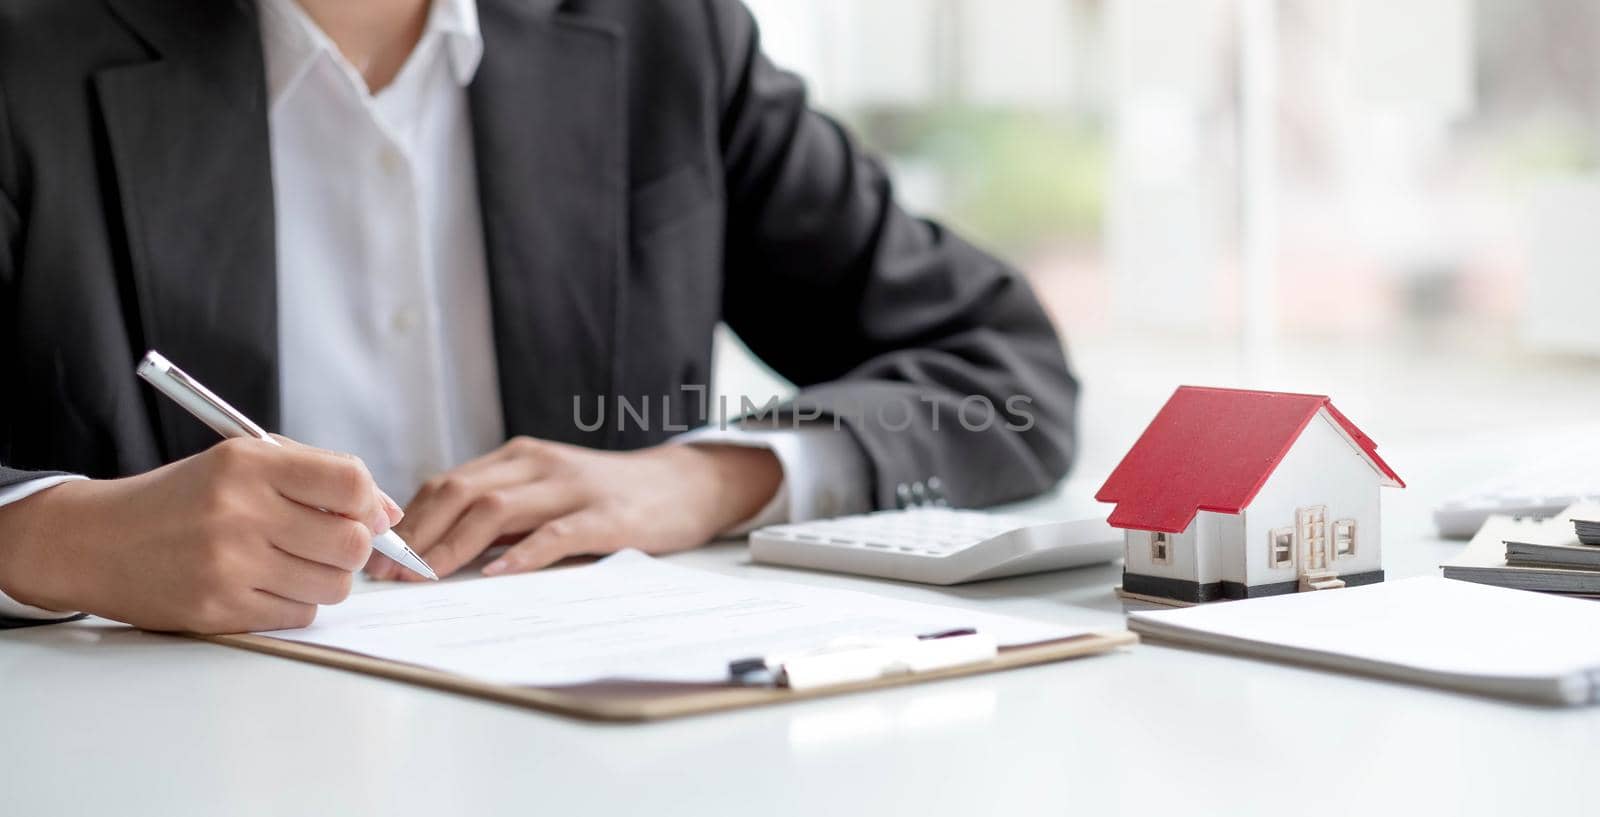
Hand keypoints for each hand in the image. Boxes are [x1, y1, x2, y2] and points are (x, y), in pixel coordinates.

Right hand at [0, 437, 401, 632]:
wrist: (97, 542)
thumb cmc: (183, 498)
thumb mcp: (241, 463)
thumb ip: (319, 477)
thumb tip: (389, 514)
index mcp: (247, 465)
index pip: (349, 481)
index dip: (369, 501)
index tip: (363, 511)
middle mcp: (239, 513)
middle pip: (351, 542)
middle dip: (353, 545)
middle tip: (330, 541)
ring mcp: (229, 566)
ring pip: (334, 585)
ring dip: (327, 577)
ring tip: (293, 562)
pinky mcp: (220, 609)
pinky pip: (299, 614)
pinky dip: (296, 602)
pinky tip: (266, 583)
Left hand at [370, 438, 781, 579]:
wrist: (685, 485)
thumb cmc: (610, 496)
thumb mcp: (549, 491)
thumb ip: (504, 510)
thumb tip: (438, 547)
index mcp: (519, 458)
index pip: (447, 483)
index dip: (407, 519)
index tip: (378, 555)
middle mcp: (539, 464)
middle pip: (460, 492)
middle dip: (416, 535)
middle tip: (387, 574)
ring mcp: (573, 488)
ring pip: (496, 510)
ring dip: (452, 546)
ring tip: (425, 578)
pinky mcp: (607, 516)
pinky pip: (555, 534)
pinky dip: (522, 554)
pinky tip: (496, 573)